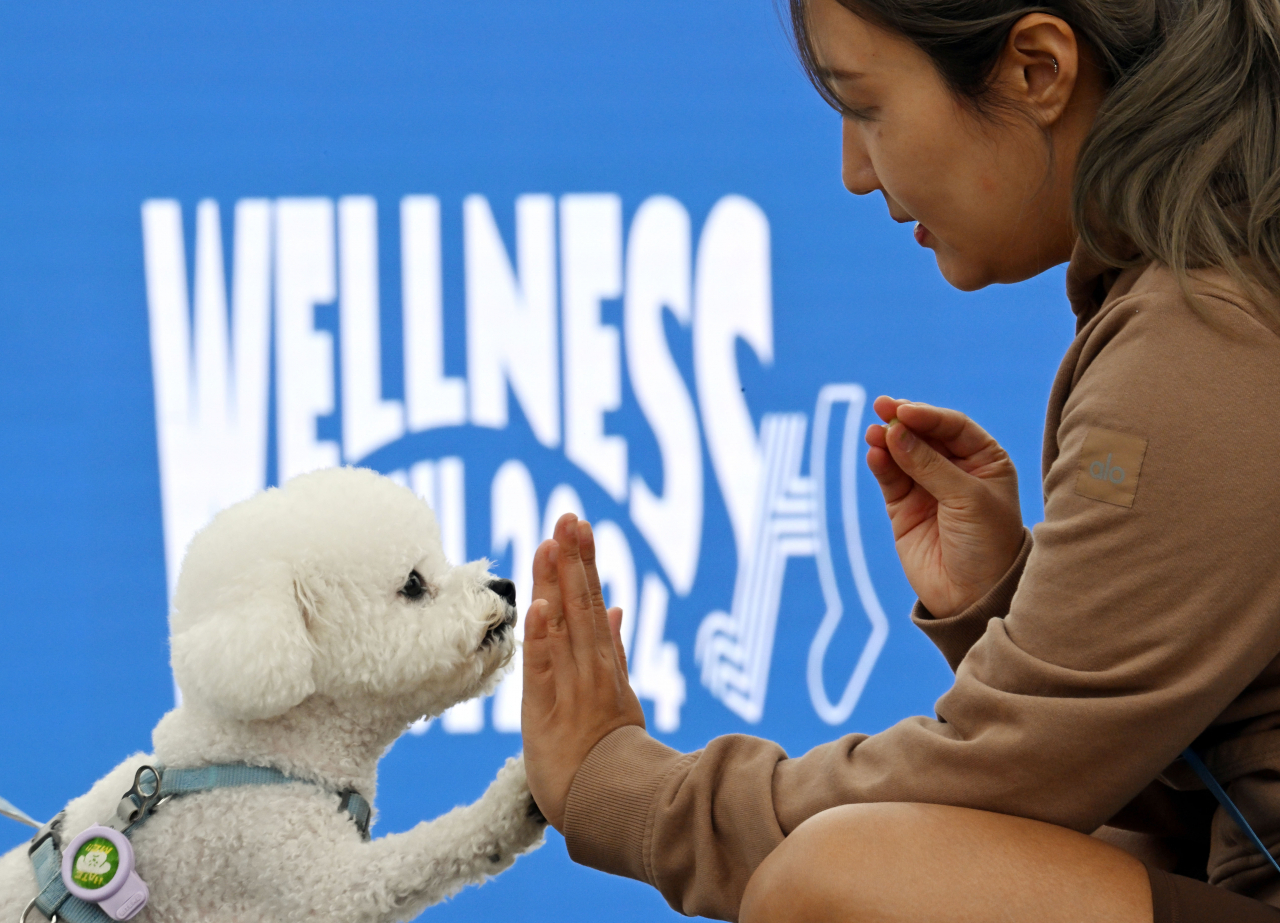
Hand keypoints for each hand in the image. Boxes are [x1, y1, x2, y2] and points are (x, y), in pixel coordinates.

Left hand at [521, 514, 645, 831]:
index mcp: (604, 663)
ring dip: (557, 583)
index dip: (582, 564)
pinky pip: (543, 669)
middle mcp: (590, 668)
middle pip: (581, 605)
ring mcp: (572, 687)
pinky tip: (538, 606)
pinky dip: (542, 637)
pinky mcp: (548, 711)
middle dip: (573, 559)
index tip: (575, 526)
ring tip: (552, 542)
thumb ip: (615, 648)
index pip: (592, 603)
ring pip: (564, 626)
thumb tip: (617, 607)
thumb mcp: (620, 693)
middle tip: (568, 516)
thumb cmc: (610, 752)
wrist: (607, 803)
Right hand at [865, 396, 1022, 617]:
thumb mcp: (967, 499)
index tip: (905, 411)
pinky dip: (881, 465)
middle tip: (881, 406)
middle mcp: (955, 469)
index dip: (929, 415)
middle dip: (903, 421)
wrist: (973, 596)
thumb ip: (929, 465)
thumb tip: (893, 431)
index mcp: (984, 460)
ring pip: (902, 454)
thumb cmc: (987, 543)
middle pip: (925, 434)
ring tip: (872, 432)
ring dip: (887, 440)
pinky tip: (873, 453)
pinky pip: (889, 479)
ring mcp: (927, 488)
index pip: (954, 426)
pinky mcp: (903, 508)